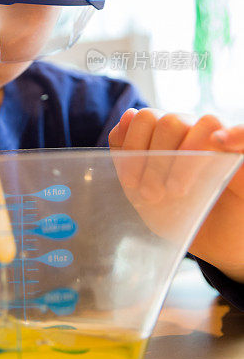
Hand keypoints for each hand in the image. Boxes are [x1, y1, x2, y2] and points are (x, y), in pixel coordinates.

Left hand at [109, 109, 243, 282]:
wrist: (210, 243)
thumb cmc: (175, 214)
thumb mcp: (140, 190)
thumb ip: (126, 154)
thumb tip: (128, 115)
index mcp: (167, 134)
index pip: (146, 117)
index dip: (133, 145)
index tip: (132, 182)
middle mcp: (195, 130)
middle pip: (170, 121)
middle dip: (155, 160)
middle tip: (153, 194)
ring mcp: (222, 141)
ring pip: (205, 124)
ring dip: (185, 159)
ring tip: (177, 191)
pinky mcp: (242, 156)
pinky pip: (243, 134)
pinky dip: (234, 134)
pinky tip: (220, 142)